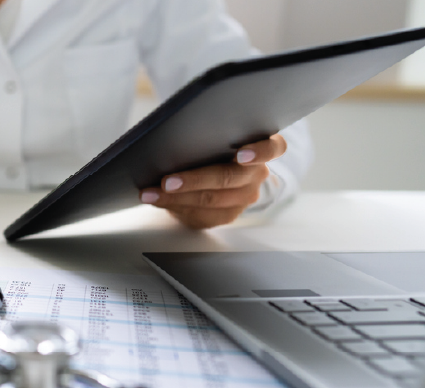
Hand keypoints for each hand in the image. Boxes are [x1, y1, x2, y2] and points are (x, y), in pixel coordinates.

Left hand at [138, 134, 286, 228]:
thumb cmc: (212, 145)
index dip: (259, 152)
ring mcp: (245, 197)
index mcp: (263, 147)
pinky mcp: (228, 215)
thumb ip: (208, 135)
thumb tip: (170, 139)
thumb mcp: (214, 135)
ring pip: (211, 199)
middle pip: (229, 178)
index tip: (241, 155)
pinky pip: (202, 214)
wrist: (212, 172)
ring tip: (151, 193)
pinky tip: (156, 200)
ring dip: (176, 197)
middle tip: (167, 181)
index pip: (273, 147)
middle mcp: (257, 174)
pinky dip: (174, 206)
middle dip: (195, 180)